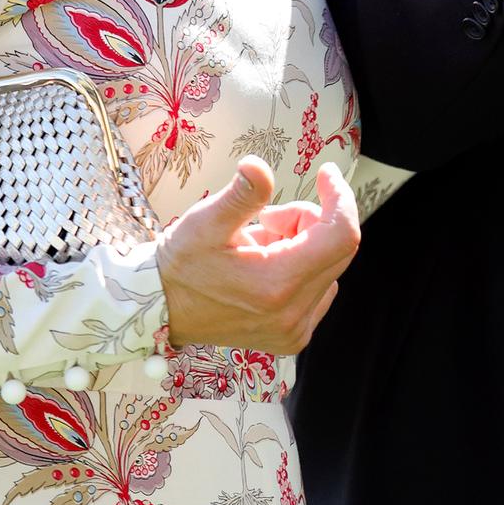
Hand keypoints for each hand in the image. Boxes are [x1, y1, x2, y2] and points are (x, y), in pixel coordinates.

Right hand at [157, 156, 359, 354]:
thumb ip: (241, 195)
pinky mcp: (292, 336)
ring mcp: (295, 330)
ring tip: (259, 244)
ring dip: (303, 244)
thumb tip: (259, 168)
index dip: (340, 199)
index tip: (325, 175)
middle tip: (267, 216)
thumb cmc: (181, 263)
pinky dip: (301, 268)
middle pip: (336, 249)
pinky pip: (318, 289)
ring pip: (328, 267)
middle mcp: (293, 314)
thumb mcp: (205, 222)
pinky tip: (265, 266)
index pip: (341, 236)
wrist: (162, 308)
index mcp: (277, 284)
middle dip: (309, 220)